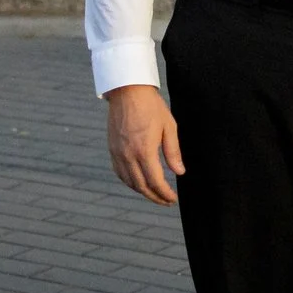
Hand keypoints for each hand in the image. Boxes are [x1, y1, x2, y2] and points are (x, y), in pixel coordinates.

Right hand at [107, 84, 184, 204]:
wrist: (127, 91)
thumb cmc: (151, 106)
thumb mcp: (169, 127)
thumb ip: (173, 152)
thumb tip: (179, 173)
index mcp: (144, 150)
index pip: (155, 181)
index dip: (165, 194)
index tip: (173, 198)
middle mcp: (128, 155)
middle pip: (141, 186)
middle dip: (155, 197)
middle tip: (166, 201)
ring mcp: (118, 153)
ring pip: (129, 182)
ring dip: (142, 191)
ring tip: (154, 194)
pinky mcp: (112, 149)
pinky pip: (119, 172)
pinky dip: (129, 182)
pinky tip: (138, 182)